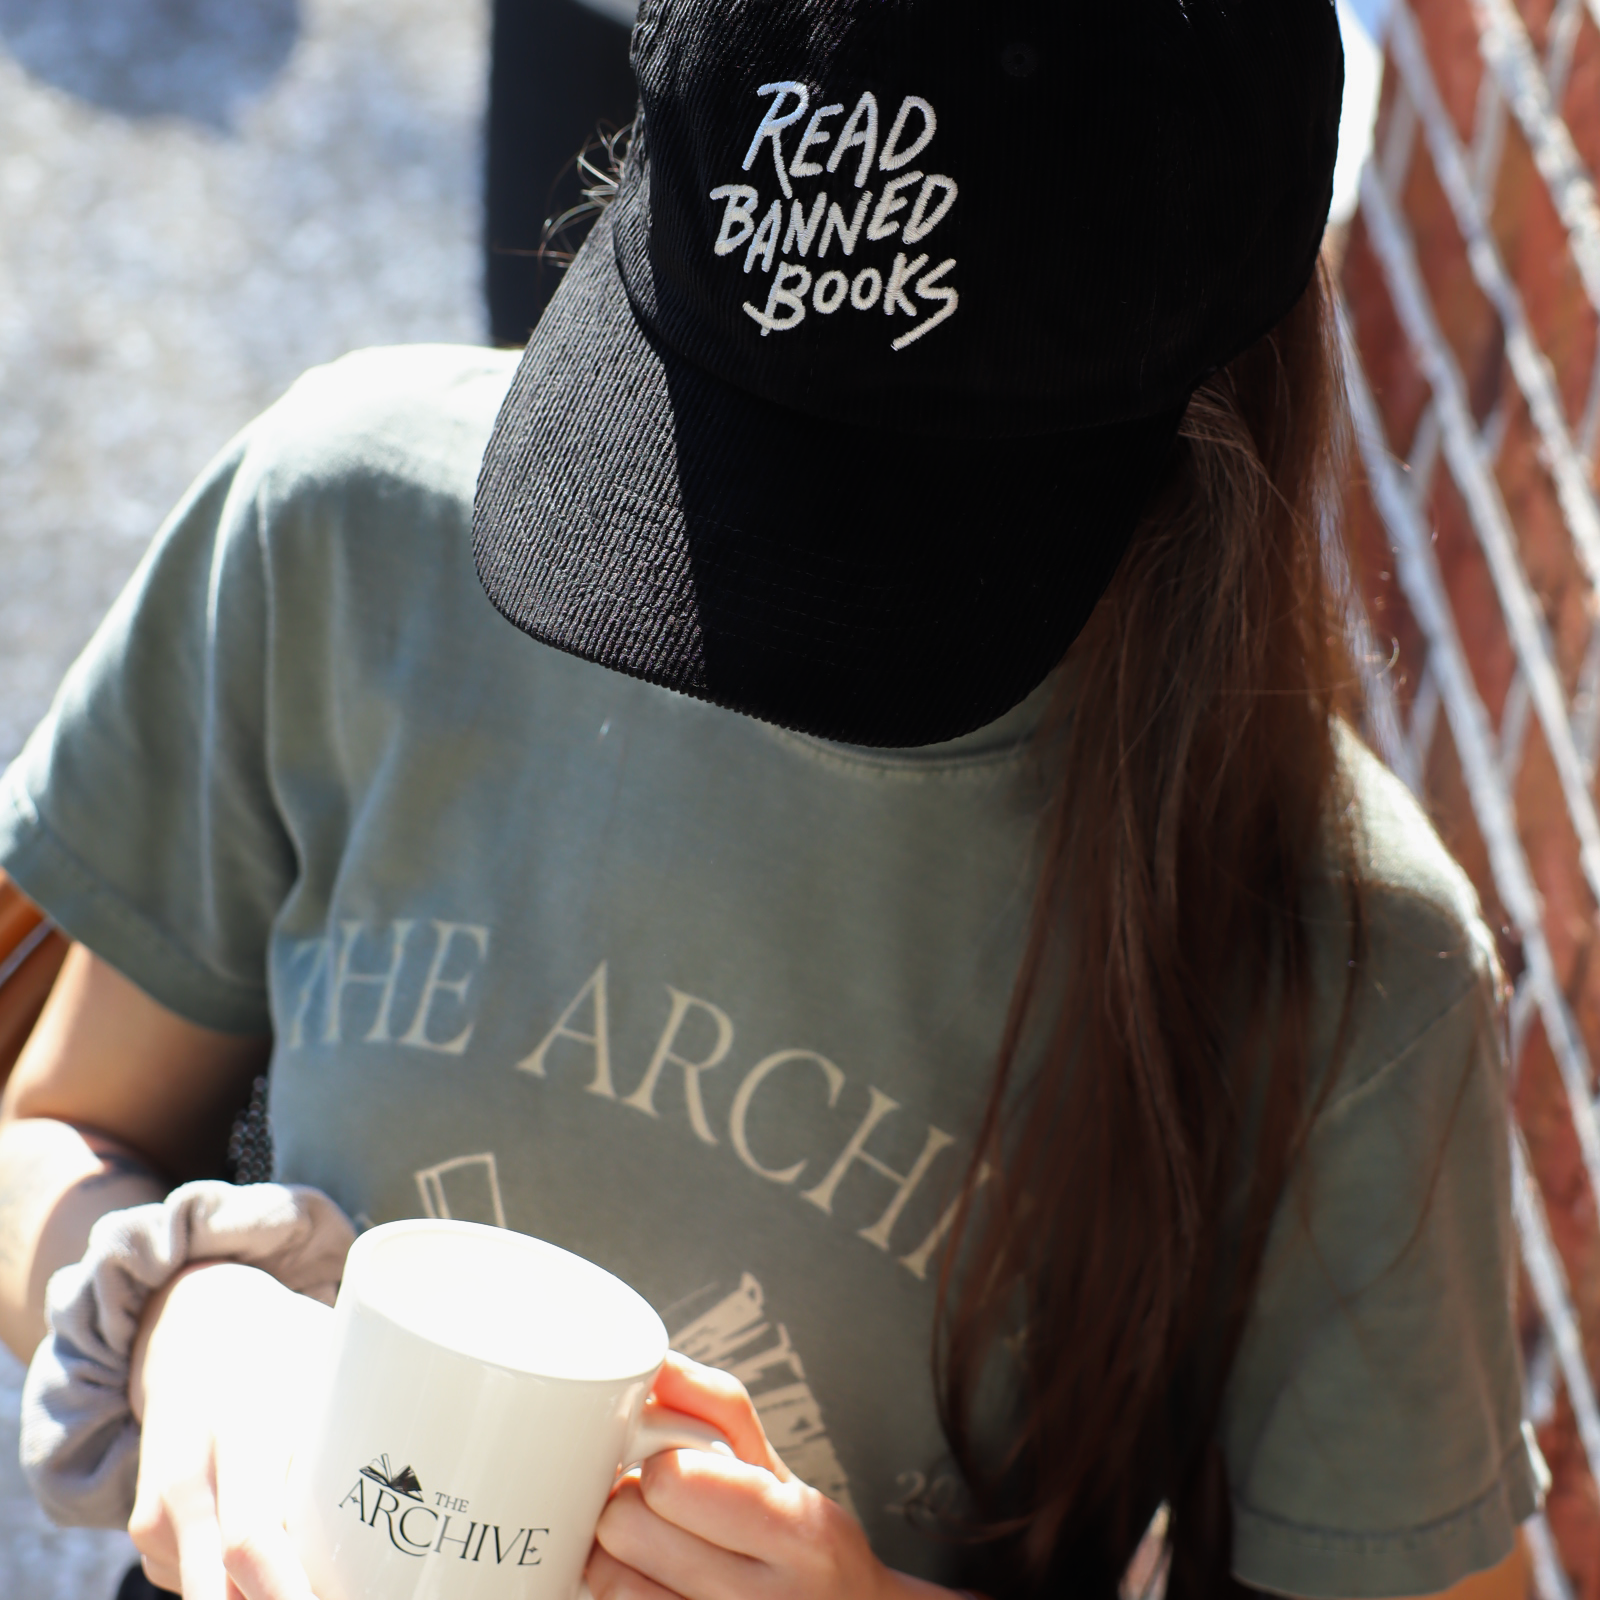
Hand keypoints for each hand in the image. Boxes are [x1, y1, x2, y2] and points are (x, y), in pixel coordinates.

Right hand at [128, 1260, 330, 1599]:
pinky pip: (202, 1585)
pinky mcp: (148, 1531)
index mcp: (242, 1425)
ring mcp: (159, 1509)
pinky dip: (244, 1588)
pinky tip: (284, 1558)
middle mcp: (190, 1474)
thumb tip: (432, 1486)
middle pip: (221, 1589)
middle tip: (348, 1595)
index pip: (254, 1539)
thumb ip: (362, 1424)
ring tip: (333, 1579)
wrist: (189, 1325)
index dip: (292, 1595)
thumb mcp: (328, 1361)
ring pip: (212, 1595)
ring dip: (265, 1598)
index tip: (346, 1597)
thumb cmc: (282, 1346)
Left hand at [587, 1353, 955, 1599]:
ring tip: (656, 1547)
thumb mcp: (778, 1469)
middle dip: (633, 1503)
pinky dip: (621, 1588)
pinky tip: (651, 1581)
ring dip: (619, 1552)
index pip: (672, 1479)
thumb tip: (657, 1364)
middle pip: (626, 1526)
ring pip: (607, 1576)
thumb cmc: (805, 1547)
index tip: (672, 1466)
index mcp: (793, 1532)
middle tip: (660, 1508)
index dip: (659, 1463)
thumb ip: (718, 1406)